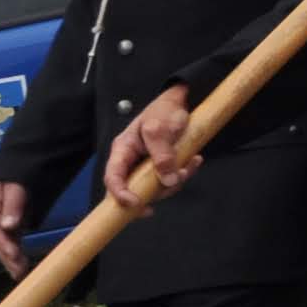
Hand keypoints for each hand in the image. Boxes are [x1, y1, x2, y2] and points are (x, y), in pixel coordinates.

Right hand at [0, 179, 30, 276]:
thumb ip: (14, 204)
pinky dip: (14, 254)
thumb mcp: (17, 185)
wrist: (24, 165)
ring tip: (20, 274)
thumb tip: (9, 225)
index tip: (15, 255)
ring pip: (2, 244)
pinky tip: (20, 267)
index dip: (4, 244)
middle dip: (7, 257)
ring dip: (10, 260)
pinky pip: (10, 242)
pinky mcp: (9, 225)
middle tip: (19, 271)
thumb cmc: (20, 173)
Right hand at [102, 84, 200, 209]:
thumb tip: (167, 180)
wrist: (179, 103)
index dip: (119, 194)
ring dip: (176, 181)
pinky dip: (184, 173)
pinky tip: (194, 160)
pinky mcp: (162, 166)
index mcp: (123, 150)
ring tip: (191, 164)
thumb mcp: (160, 128)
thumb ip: (162, 153)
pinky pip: (171, 179)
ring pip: (156, 187)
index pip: (113, 177)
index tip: (135, 203)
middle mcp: (131, 161)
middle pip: (135, 188)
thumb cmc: (164, 111)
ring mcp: (146, 165)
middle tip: (175, 182)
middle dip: (157, 191)